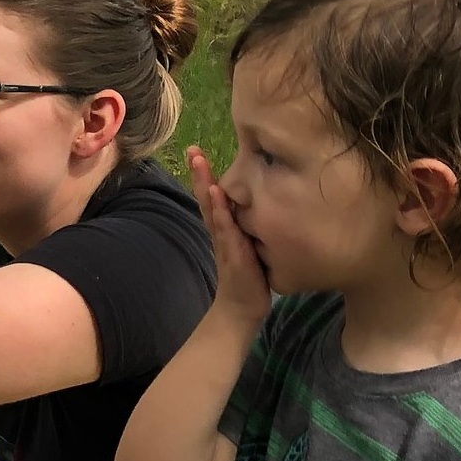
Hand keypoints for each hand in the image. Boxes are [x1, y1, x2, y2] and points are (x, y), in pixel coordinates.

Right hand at [185, 147, 271, 325]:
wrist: (241, 311)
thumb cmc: (250, 280)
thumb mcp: (253, 248)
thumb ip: (253, 229)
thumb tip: (268, 207)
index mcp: (225, 229)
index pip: (213, 198)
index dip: (205, 175)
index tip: (197, 152)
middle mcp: (221, 232)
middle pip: (206, 198)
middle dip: (199, 173)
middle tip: (192, 149)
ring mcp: (224, 241)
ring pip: (212, 208)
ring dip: (203, 184)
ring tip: (198, 162)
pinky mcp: (232, 252)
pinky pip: (225, 228)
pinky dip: (219, 210)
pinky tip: (216, 194)